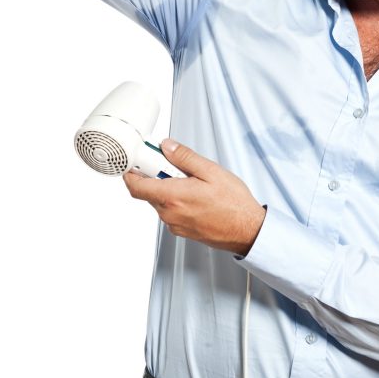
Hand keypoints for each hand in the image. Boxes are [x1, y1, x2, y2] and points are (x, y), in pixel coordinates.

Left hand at [123, 138, 266, 255]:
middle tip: (174, 164)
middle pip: (148, 191)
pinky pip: (171, 211)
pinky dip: (176, 200)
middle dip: (156, 176)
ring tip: (192, 182)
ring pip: (160, 201)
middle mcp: (169, 213)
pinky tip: (195, 195)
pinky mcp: (181, 230)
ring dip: (168, 188)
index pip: (136, 186)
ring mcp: (174, 224)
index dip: (131, 171)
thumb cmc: (234, 204)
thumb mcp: (211, 171)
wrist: (247, 230)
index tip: (138, 159)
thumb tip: (167, 147)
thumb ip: (185, 157)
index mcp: (173, 197)